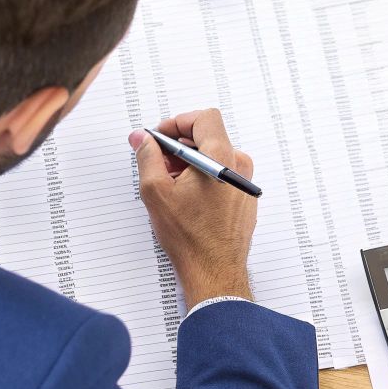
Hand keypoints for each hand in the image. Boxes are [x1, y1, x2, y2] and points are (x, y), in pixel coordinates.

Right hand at [129, 109, 256, 307]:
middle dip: (179, 145)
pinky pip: (222, 174)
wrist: (214, 271)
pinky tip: (186, 198)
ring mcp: (244, 182)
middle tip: (158, 162)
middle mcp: (239, 165)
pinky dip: (202, 177)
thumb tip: (143, 139)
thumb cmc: (190, 237)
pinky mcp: (244, 197)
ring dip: (189, 163)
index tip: (161, 137)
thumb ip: (147, 156)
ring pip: (213, 157)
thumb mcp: (156, 192)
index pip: (204, 118)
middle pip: (207, 137)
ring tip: (171, 185)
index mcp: (222, 157)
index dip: (178, 122)